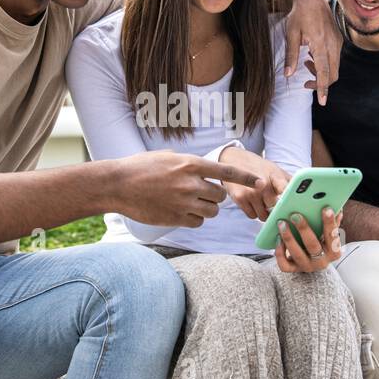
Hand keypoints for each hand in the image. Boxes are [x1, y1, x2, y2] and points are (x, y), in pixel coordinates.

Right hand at [115, 151, 259, 228]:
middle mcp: (190, 183)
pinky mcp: (175, 218)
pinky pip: (198, 222)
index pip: (227, 171)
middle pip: (220, 195)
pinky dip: (194, 219)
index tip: (261, 182)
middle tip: (201, 193)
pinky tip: (181, 212)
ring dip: (206, 209)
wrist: (118, 185)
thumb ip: (189, 164)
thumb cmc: (141, 168)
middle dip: (215, 196)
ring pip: (212, 211)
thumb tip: (205, 172)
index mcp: (190, 164)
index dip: (246, 177)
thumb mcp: (168, 157)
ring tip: (190, 203)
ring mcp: (183, 202)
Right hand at [219, 145, 289, 219]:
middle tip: (274, 204)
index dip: (289, 198)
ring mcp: (250, 192)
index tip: (292, 205)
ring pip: (263, 216)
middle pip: (274, 208)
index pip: (285, 189)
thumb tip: (306, 194)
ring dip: (264, 213)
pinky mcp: (239, 198)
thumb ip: (289, 182)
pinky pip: (252, 216)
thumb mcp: (275, 169)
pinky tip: (252, 203)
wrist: (233, 159)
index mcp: (275, 176)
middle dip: (275, 209)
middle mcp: (263, 184)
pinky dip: (254, 212)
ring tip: (262, 202)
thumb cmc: (259, 167)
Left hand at [275, 207, 342, 272]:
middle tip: (295, 215)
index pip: (332, 236)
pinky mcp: (294, 269)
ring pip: (296, 254)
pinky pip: (284, 264)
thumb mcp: (329, 234)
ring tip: (282, 223)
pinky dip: (280, 252)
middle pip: (313, 246)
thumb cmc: (321, 242)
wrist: (313, 262)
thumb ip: (333, 222)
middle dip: (304, 229)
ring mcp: (307, 266)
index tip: (326, 209)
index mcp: (333, 251)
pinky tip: (277, 238)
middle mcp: (321, 261)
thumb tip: (337, 208)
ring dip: (288, 237)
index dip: (330, 223)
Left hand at [283, 0, 340, 105]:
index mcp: (320, 43)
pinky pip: (335, 58)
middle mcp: (332, 43)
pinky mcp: (339, 40)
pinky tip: (312, 57)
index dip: (323, 88)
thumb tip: (288, 75)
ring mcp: (338, 41)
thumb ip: (291, 55)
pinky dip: (325, 64)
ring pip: (335, 67)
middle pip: (333, 73)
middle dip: (321, 83)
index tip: (322, 101)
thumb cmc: (298, 15)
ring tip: (305, 64)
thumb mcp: (291, 34)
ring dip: (322, 73)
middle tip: (305, 84)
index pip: (324, 71)